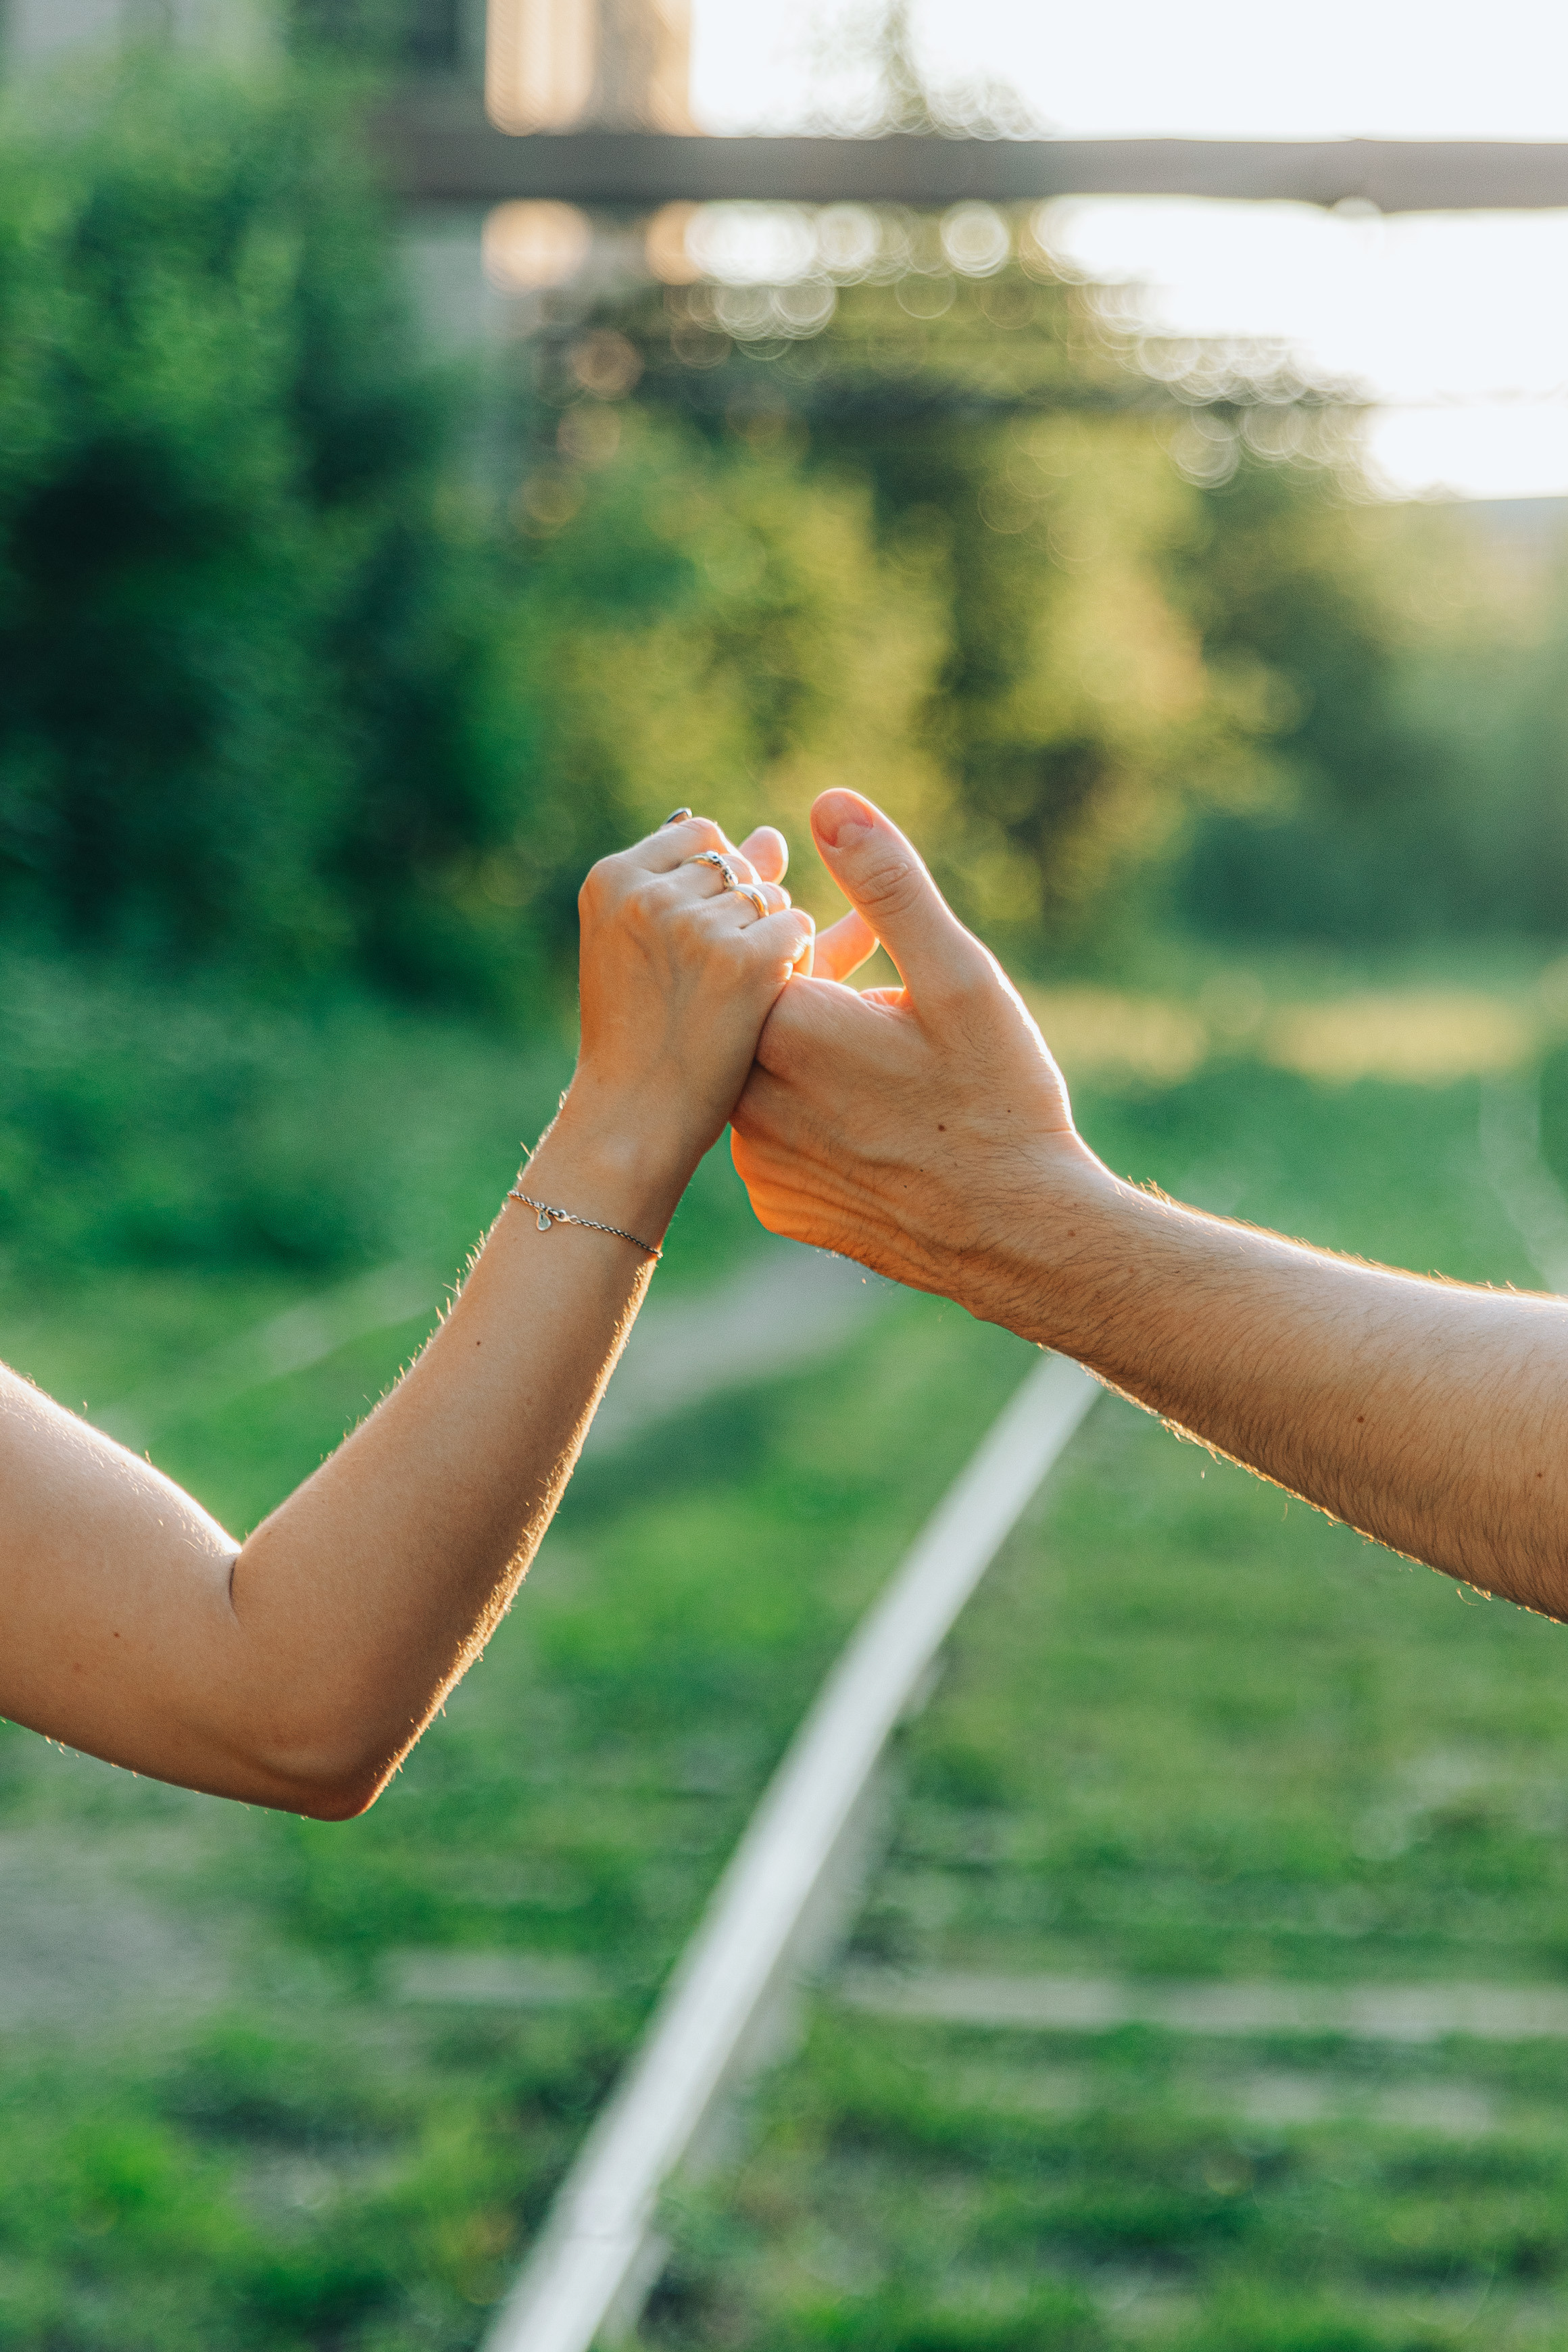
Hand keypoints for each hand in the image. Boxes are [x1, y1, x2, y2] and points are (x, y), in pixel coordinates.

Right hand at [539, 814, 813, 1231]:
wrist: (633, 1117)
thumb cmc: (639, 1035)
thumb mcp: (639, 945)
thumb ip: (697, 884)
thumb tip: (772, 837)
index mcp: (610, 878)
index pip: (699, 834)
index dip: (718, 883)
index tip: (701, 941)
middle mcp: (648, 892)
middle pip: (738, 864)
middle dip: (744, 911)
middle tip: (714, 979)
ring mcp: (696, 926)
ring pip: (772, 896)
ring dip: (770, 939)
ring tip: (732, 996)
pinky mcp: (745, 962)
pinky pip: (798, 929)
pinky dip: (795, 963)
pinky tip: (763, 1003)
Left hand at [731, 791, 1105, 1326]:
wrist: (1021, 1235)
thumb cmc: (998, 1099)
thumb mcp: (957, 975)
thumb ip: (888, 884)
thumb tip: (827, 802)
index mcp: (783, 1028)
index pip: (770, 952)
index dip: (820, 935)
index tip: (868, 941)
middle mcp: (749, 1097)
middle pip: (763, 1014)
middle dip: (815, 988)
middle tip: (880, 991)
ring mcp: (757, 1160)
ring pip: (767, 1077)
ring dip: (813, 1053)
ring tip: (888, 1056)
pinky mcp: (776, 1205)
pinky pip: (777, 1138)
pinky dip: (814, 1117)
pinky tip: (874, 1117)